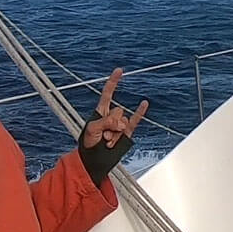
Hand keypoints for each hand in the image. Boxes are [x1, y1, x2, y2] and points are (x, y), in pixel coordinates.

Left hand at [78, 68, 149, 183]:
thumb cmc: (88, 144)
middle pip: (118, 112)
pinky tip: (144, 103)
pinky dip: (140, 112)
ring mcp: (120, 124)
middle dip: (111, 125)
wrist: (94, 161)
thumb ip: (107, 123)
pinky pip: (135, 121)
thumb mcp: (92, 130)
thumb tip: (122, 123)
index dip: (113, 82)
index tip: (119, 71)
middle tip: (103, 137)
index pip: (108, 94)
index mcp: (100, 112)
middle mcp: (111, 116)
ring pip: (124, 122)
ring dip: (116, 134)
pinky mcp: (127, 133)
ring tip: (108, 142)